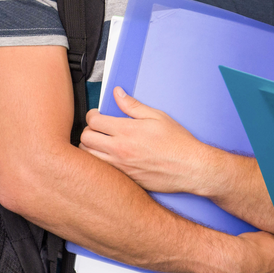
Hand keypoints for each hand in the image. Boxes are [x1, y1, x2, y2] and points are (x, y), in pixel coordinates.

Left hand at [80, 87, 208, 193]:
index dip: (92, 115)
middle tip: (97, 128)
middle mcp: (119, 149)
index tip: (97, 114)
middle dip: (88, 130)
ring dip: (90, 147)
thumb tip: (118, 94)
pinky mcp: (124, 178)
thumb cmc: (177, 142)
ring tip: (101, 142)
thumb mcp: (158, 116)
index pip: (93, 121)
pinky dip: (99, 162)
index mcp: (127, 131)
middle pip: (85, 139)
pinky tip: (110, 157)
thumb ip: (133, 106)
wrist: (189, 167)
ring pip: (89, 157)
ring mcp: (120, 166)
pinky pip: (101, 170)